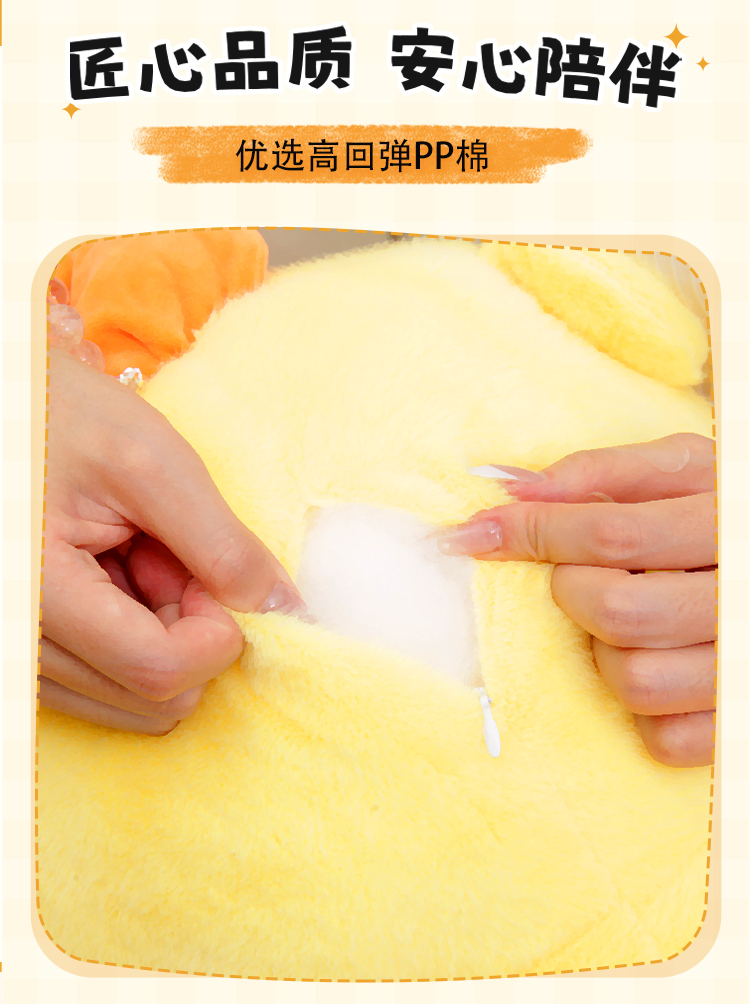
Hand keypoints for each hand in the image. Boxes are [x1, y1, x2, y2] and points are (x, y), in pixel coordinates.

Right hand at [43, 349, 304, 733]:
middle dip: (191, 629)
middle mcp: (22, 640)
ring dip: (165, 632)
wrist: (9, 411)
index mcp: (39, 592)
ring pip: (138, 699)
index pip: (158, 670)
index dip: (215, 634)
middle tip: (174, 555)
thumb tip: (283, 608)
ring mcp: (27, 654)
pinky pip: (112, 684)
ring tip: (141, 557)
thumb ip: (221, 544)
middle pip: (153, 695)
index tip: (214, 576)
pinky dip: (139, 635)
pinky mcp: (38, 653)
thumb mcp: (152, 463)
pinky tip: (124, 575)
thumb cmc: (65, 417)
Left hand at [437, 434, 715, 767]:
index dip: (532, 532)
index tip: (477, 533)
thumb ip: (602, 471)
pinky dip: (642, 709)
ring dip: (606, 651)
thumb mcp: (682, 469)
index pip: (612, 535)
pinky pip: (663, 737)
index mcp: (724, 523)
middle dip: (575, 591)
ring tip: (627, 618)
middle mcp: (739, 599)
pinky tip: (654, 662)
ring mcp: (740, 667)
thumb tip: (511, 488)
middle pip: (619, 612)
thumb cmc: (721, 513)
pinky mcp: (733, 725)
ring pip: (636, 680)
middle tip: (583, 574)